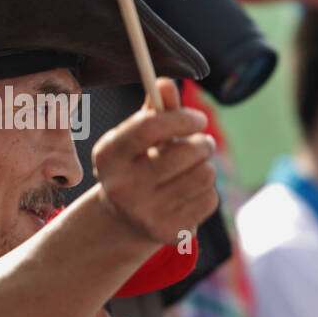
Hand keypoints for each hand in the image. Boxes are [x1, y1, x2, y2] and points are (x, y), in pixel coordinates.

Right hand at [92, 78, 219, 247]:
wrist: (127, 218)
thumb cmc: (138, 164)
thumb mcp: (139, 137)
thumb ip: (155, 110)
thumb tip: (166, 83)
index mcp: (108, 155)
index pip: (148, 128)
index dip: (180, 118)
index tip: (199, 119)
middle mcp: (120, 187)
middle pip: (183, 153)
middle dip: (202, 143)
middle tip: (203, 143)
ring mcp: (143, 214)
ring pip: (203, 175)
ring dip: (205, 167)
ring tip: (193, 169)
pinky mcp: (167, 233)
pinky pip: (209, 199)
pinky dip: (206, 192)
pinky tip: (189, 194)